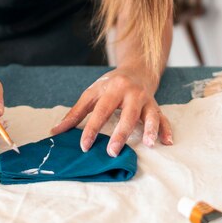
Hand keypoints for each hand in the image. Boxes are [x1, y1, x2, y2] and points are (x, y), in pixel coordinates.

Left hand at [51, 68, 172, 155]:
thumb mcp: (92, 93)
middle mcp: (131, 93)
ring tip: (148, 144)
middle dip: (120, 134)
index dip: (92, 128)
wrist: (136, 70)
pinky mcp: (156, 107)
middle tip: (112, 152)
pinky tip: (166, 142)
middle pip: (127, 114)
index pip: (101, 110)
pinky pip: (163, 119)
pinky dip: (166, 130)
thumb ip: (76, 113)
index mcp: (113, 89)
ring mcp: (146, 100)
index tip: (84, 145)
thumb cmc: (110, 85)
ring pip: (150, 115)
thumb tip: (55, 131)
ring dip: (149, 129)